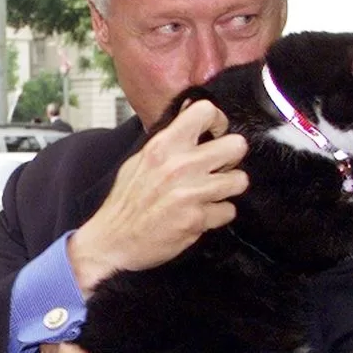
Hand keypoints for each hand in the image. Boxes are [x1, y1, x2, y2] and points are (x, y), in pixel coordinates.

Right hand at [68, 99, 247, 293]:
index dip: (218, 122)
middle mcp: (179, 165)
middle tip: (220, 167)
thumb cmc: (126, 203)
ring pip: (239, 180)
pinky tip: (203, 214)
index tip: (215, 134)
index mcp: (164, 146)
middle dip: (232, 158)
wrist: (112, 240)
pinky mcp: (197, 219)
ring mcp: (191, 192)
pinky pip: (228, 210)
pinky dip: (218, 214)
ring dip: (229, 188)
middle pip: (236, 146)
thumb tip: (188, 113)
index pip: (205, 111)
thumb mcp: (140, 160)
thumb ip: (168, 138)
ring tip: (213, 193)